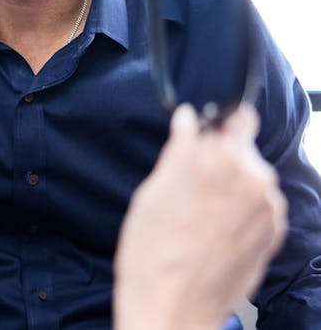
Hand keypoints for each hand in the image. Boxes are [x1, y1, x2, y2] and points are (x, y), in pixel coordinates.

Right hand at [113, 103, 287, 329]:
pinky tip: (211, 227)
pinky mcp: (274, 235)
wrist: (172, 308)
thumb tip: (188, 119)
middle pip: (242, 150)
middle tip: (188, 183)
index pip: (238, 117)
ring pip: (250, 178)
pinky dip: (239, 210)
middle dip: (219, 158)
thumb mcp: (152, 191)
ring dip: (230, 185)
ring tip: (197, 211)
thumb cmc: (153, 252)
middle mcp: (254, 181)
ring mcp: (268, 210)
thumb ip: (178, 149)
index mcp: (221, 161)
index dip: (216, 123)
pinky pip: (258, 206)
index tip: (201, 132)